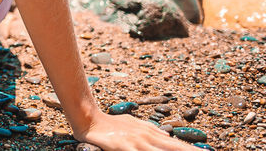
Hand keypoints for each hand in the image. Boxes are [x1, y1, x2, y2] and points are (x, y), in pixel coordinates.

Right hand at [77, 112, 192, 150]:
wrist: (89, 119)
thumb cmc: (111, 122)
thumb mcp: (134, 123)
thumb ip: (151, 129)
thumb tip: (168, 136)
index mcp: (151, 133)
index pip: (177, 145)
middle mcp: (147, 137)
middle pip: (175, 149)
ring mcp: (137, 142)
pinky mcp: (124, 147)